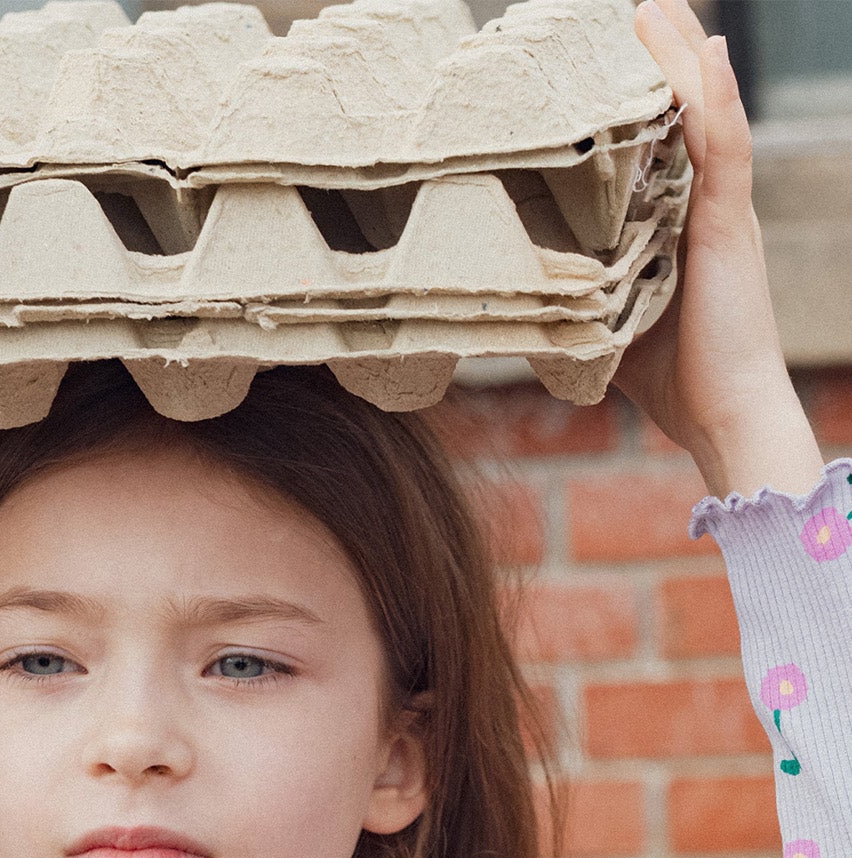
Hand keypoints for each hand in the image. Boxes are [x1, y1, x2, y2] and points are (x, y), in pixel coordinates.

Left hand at [612, 0, 823, 498]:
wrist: (723, 415)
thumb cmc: (674, 380)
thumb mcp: (612, 327)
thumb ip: (582, 300)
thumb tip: (528, 304)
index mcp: (681, 224)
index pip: (663, 143)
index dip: (643, 97)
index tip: (610, 56)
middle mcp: (707, 206)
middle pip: (686, 113)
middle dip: (663, 58)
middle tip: (636, 8)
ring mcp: (723, 211)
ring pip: (705, 114)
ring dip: (681, 57)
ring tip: (658, 7)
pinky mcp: (731, 226)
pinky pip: (725, 148)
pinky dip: (714, 100)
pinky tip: (706, 56)